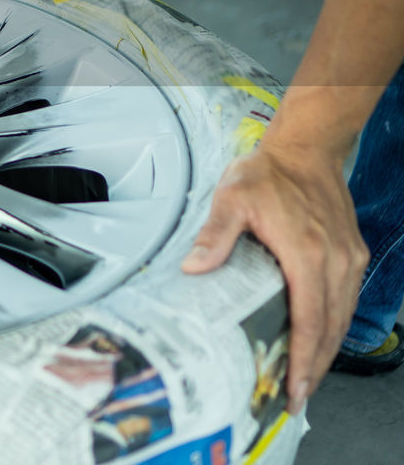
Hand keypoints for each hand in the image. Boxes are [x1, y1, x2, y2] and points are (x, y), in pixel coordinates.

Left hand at [181, 139, 367, 413]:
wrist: (305, 148)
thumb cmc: (269, 172)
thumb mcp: (231, 197)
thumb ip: (214, 234)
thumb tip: (195, 267)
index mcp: (306, 253)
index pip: (309, 320)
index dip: (304, 359)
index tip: (295, 388)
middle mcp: (335, 261)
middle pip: (330, 328)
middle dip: (315, 367)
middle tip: (295, 396)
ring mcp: (347, 258)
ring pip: (342, 317)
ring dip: (326, 350)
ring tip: (305, 377)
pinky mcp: (351, 254)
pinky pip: (346, 299)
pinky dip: (334, 325)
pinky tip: (318, 338)